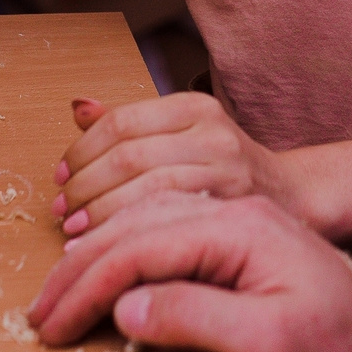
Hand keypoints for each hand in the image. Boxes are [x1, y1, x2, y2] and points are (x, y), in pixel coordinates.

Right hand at [27, 193, 351, 351]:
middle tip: (39, 314)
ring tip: (57, 291)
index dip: (87, 286)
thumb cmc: (338, 345)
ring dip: (92, 249)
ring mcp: (230, 215)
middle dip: (77, 269)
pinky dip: (119, 238)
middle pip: (132, 223)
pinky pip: (159, 219)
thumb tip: (127, 307)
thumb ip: (198, 319)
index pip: (139, 246)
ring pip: (140, 214)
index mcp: (239, 228)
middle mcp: (230, 209)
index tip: (53, 325)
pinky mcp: (230, 230)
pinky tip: (99, 257)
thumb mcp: (272, 343)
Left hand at [54, 93, 300, 237]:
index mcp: (193, 107)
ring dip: (99, 213)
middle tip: (60, 211)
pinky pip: (168, 216)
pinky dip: (128, 230)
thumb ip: (131, 124)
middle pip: (128, 156)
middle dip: (83, 187)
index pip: (121, 123)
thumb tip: (78, 109)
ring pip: (145, 188)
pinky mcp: (232, 205)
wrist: (292, 196)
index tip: (59, 177)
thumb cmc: (226, 168)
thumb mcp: (183, 133)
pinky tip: (108, 244)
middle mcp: (212, 131)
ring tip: (74, 230)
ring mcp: (226, 167)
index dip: (80, 152)